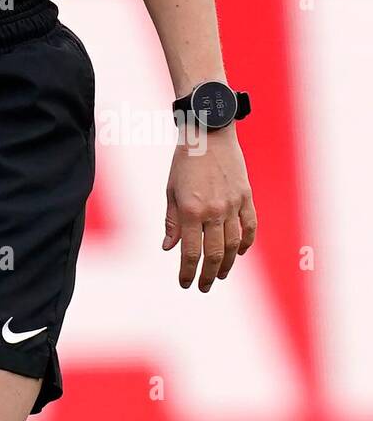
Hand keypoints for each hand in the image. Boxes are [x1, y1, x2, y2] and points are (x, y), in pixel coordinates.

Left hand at [163, 126, 256, 289]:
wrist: (208, 134)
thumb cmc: (185, 162)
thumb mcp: (170, 190)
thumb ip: (171, 221)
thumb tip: (168, 249)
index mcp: (190, 210)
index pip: (190, 251)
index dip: (187, 271)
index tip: (185, 283)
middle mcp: (213, 211)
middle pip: (215, 254)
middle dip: (209, 275)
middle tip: (204, 287)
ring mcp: (232, 205)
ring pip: (234, 245)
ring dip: (228, 264)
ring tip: (221, 275)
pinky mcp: (246, 197)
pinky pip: (250, 227)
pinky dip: (247, 243)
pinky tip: (241, 253)